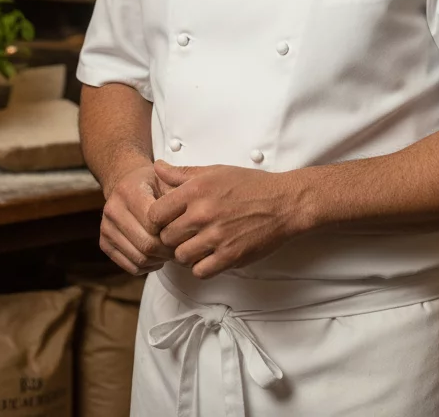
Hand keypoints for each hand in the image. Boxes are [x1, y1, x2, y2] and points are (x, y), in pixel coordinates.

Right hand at [99, 163, 174, 275]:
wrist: (126, 184)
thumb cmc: (153, 184)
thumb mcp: (167, 180)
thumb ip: (178, 194)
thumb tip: (191, 217)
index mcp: (128, 191)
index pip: (153, 221)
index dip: (171, 230)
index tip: (184, 231)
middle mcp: (113, 209)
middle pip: (146, 243)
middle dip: (167, 250)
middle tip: (182, 248)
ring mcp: (106, 228)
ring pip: (138, 258)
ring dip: (159, 260)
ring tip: (170, 252)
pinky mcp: (104, 243)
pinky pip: (130, 266)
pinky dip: (148, 267)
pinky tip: (157, 256)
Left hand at [148, 160, 304, 278]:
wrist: (283, 202)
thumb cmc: (249, 185)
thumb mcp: (215, 171)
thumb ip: (182, 173)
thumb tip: (157, 168)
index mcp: (196, 190)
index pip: (155, 214)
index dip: (156, 220)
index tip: (165, 221)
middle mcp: (203, 213)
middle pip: (166, 238)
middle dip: (172, 237)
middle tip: (183, 233)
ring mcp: (217, 237)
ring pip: (181, 257)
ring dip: (186, 253)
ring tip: (197, 244)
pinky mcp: (230, 256)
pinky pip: (200, 271)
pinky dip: (202, 266)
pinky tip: (209, 255)